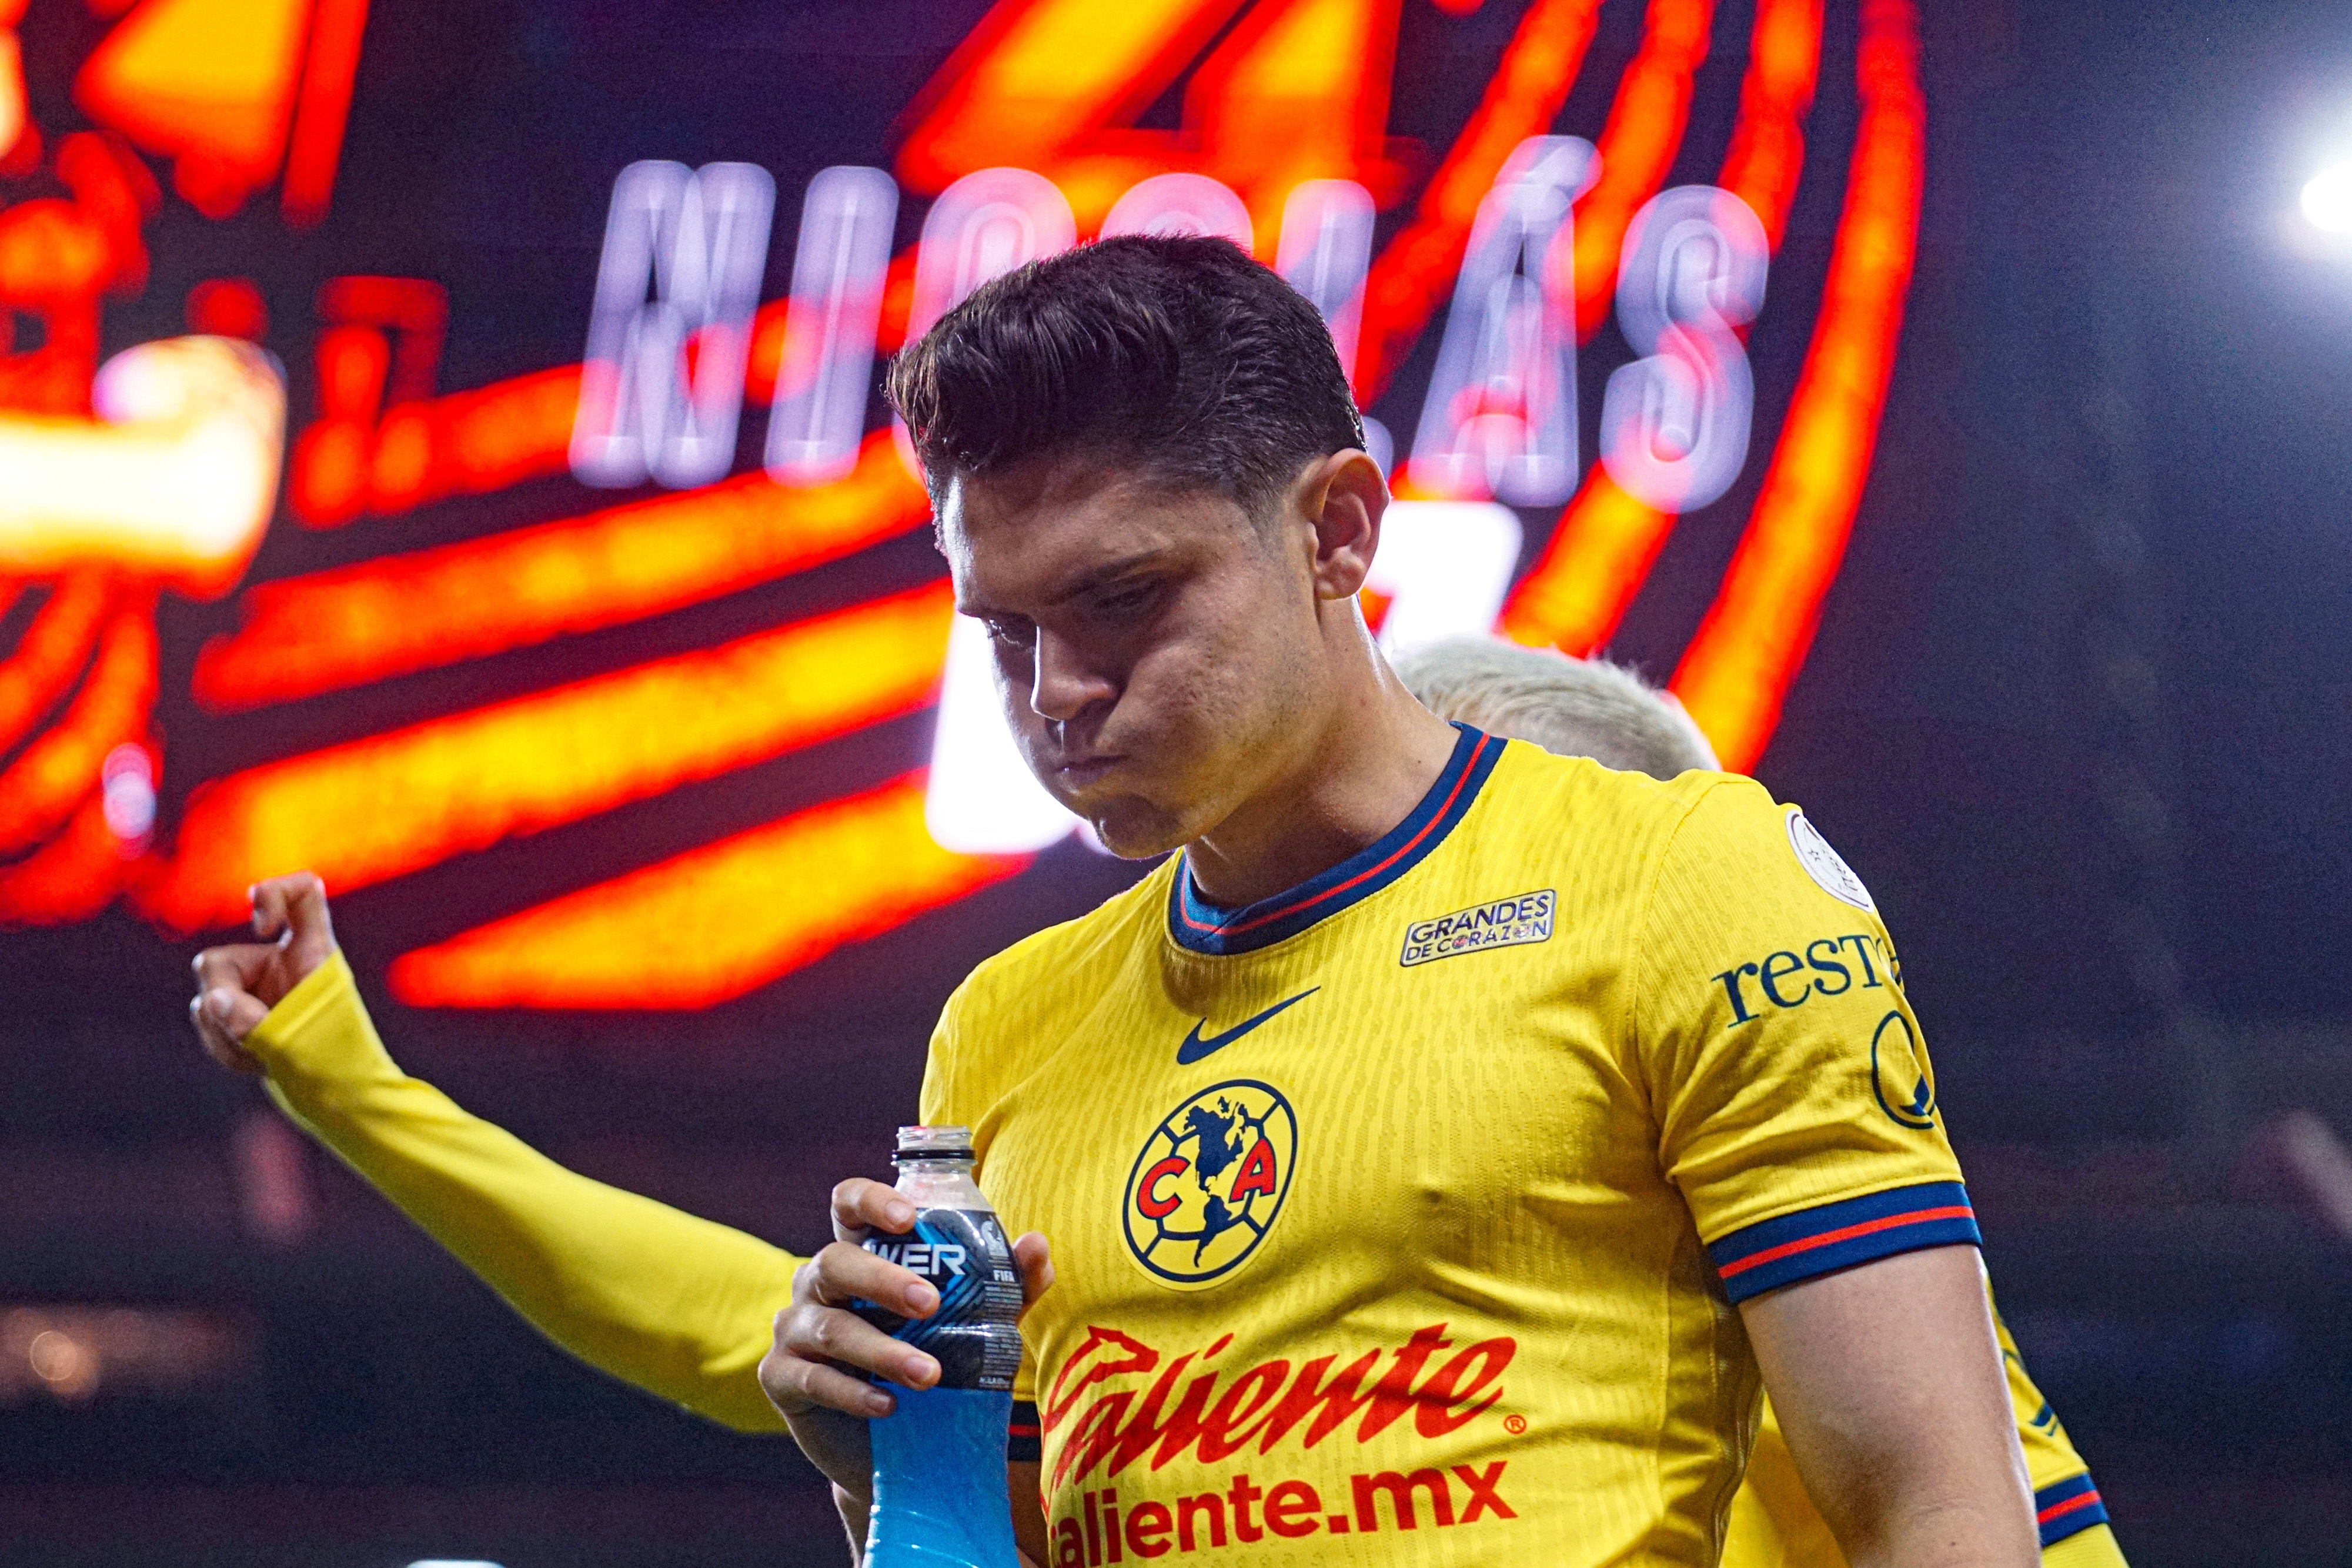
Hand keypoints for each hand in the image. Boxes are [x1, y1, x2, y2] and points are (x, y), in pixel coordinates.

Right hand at [187, 872, 337, 1074]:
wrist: (328, 1085)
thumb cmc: (331, 1049)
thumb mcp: (306, 1032)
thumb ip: (256, 1019)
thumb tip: (212, 1002)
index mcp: (307, 949)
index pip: (300, 892)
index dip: (272, 895)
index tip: (264, 929)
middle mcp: (273, 961)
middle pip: (214, 963)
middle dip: (225, 1005)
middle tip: (255, 1031)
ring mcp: (247, 987)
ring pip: (206, 1001)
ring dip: (228, 1036)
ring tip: (265, 1056)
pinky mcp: (230, 1013)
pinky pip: (205, 1023)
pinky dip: (226, 1048)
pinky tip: (255, 1061)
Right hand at [760, 1175, 1052, 1500]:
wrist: (899, 1447)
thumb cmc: (933, 1359)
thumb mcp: (976, 1322)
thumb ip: (1006, 1285)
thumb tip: (1036, 1246)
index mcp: (859, 1253)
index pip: (847, 1204)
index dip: (870, 1200)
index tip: (909, 1217)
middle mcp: (818, 1282)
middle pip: (836, 1262)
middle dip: (883, 1280)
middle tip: (931, 1303)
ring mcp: (793, 1328)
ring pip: (831, 1327)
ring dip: (883, 1350)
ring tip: (930, 1376)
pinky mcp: (780, 1378)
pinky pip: (813, 1379)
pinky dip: (853, 1392)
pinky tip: (888, 1406)